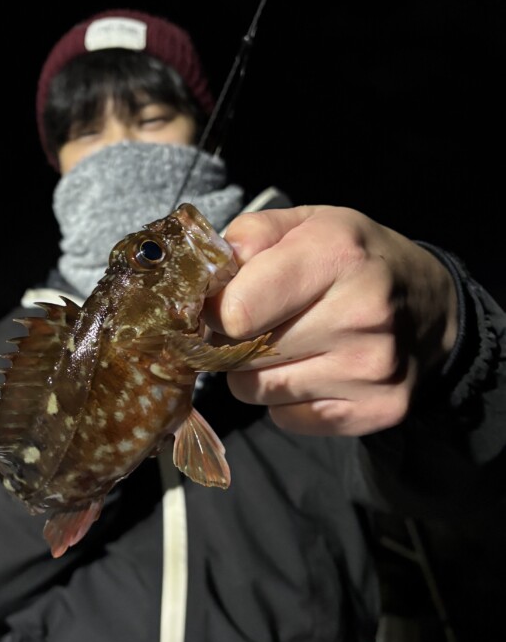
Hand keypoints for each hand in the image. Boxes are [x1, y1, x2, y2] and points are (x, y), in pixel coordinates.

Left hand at [204, 205, 458, 435]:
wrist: (431, 307)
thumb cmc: (354, 259)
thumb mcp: (308, 223)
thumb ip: (250, 235)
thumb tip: (209, 274)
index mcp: (337, 255)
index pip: (238, 311)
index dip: (215, 309)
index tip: (222, 303)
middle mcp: (361, 314)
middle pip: (242, 354)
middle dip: (234, 340)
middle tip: (256, 324)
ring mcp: (372, 369)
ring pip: (256, 391)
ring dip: (255, 372)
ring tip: (286, 345)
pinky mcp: (377, 410)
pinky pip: (285, 418)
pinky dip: (284, 399)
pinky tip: (310, 371)